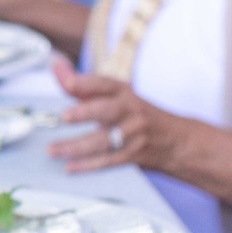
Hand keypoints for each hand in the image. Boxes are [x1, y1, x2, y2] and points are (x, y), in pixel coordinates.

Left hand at [44, 58, 186, 173]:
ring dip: (76, 146)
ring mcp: (134, 134)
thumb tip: (55, 66)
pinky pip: (109, 161)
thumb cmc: (138, 116)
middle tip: (65, 116)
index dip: (85, 82)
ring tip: (52, 149)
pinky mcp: (135, 155)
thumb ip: (84, 87)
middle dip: (86, 112)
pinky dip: (88, 165)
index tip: (68, 82)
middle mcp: (130, 111)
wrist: (179, 142)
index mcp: (124, 93)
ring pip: (103, 141)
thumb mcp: (118, 98)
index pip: (104, 84)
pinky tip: (69, 166)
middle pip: (107, 110)